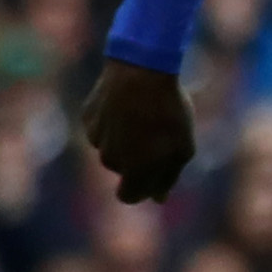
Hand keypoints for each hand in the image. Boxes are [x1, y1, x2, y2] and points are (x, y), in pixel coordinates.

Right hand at [79, 60, 196, 203]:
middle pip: (123, 169)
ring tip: (147, 114)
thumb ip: (168, 177)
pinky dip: (114, 119)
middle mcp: (111, 159)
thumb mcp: (182, 147)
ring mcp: (96, 138)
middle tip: (158, 134)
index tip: (152, 178)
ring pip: (112, 146)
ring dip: (127, 138)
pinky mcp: (88, 118)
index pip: (128, 196)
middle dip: (137, 159)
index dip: (140, 189)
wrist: (140, 72)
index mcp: (134, 171)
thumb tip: (158, 199)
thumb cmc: (168, 112)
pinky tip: (128, 102)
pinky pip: (103, 126)